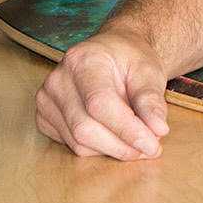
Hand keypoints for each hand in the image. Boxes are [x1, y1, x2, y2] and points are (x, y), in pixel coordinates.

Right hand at [35, 26, 171, 159]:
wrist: (112, 54)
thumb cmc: (130, 61)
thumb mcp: (149, 71)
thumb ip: (152, 100)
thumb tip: (158, 129)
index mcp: (83, 60)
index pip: (100, 104)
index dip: (127, 130)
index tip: (153, 146)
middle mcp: (58, 79)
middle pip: (85, 128)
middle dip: (122, 145)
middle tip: (151, 148)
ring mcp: (47, 99)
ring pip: (79, 142)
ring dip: (113, 149)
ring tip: (137, 138)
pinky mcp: (44, 118)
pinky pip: (73, 145)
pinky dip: (99, 148)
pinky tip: (114, 133)